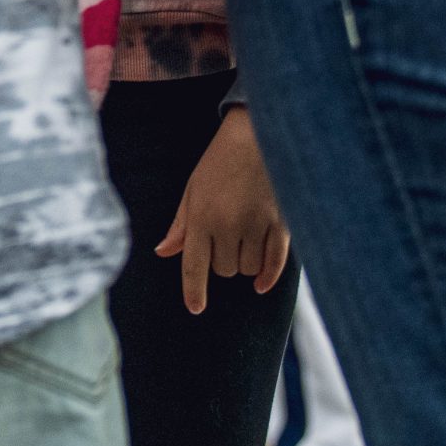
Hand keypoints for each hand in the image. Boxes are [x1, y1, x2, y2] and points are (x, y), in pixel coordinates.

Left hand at [157, 106, 291, 314]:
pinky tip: (261, 285)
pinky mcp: (282, 224)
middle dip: (221, 263)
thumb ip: (180, 225)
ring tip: (242, 242)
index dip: (194, 290)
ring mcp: (257, 226)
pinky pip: (276, 264)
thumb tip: (163, 252)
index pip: (195, 265)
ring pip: (248, 270)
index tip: (196, 308)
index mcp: (201, 217)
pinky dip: (268, 278)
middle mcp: (228, 225)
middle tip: (223, 240)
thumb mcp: (192, 190)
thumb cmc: (219, 164)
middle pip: (224, 269)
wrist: (256, 136)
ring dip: (245, 265)